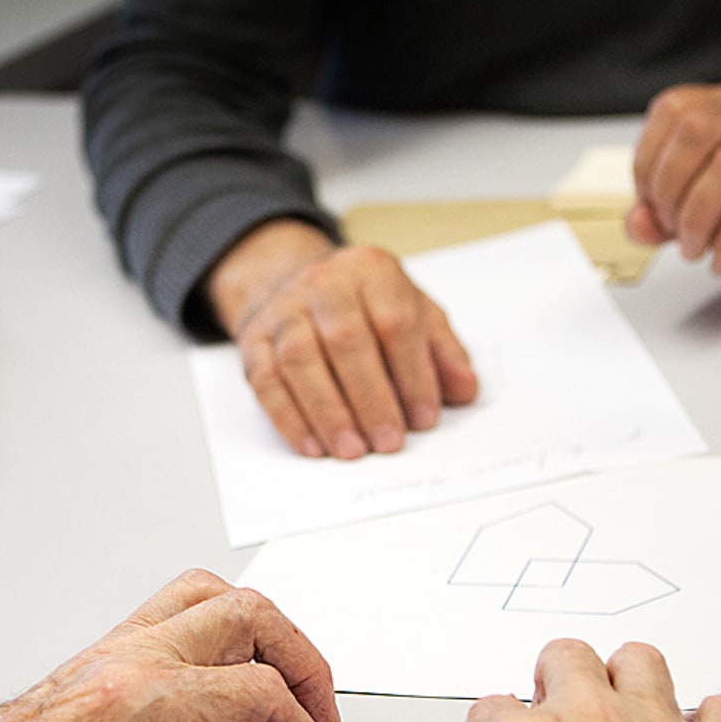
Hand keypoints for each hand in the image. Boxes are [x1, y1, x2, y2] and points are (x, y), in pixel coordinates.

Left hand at [0, 570, 340, 721]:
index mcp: (137, 700)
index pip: (254, 693)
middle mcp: (129, 656)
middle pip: (251, 618)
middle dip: (304, 664)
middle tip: (319, 716)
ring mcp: (116, 646)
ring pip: (217, 597)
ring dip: (268, 633)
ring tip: (287, 682)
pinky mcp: (105, 650)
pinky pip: (181, 604)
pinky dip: (226, 623)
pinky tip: (232, 663)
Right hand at [205, 219, 478, 457]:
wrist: (293, 283)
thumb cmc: (363, 307)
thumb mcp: (412, 313)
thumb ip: (442, 351)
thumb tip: (464, 390)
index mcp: (372, 271)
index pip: (396, 321)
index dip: (413, 374)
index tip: (424, 417)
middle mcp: (324, 283)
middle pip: (346, 340)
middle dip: (370, 399)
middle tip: (388, 442)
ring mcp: (284, 311)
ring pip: (301, 360)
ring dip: (328, 412)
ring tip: (352, 450)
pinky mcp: (255, 341)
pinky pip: (267, 381)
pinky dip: (290, 418)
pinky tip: (314, 446)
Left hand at [628, 81, 720, 276]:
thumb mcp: (712, 204)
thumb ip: (667, 213)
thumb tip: (635, 225)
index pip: (673, 110)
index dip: (648, 161)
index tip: (652, 203)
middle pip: (696, 131)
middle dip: (669, 189)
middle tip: (672, 228)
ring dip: (695, 219)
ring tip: (695, 248)